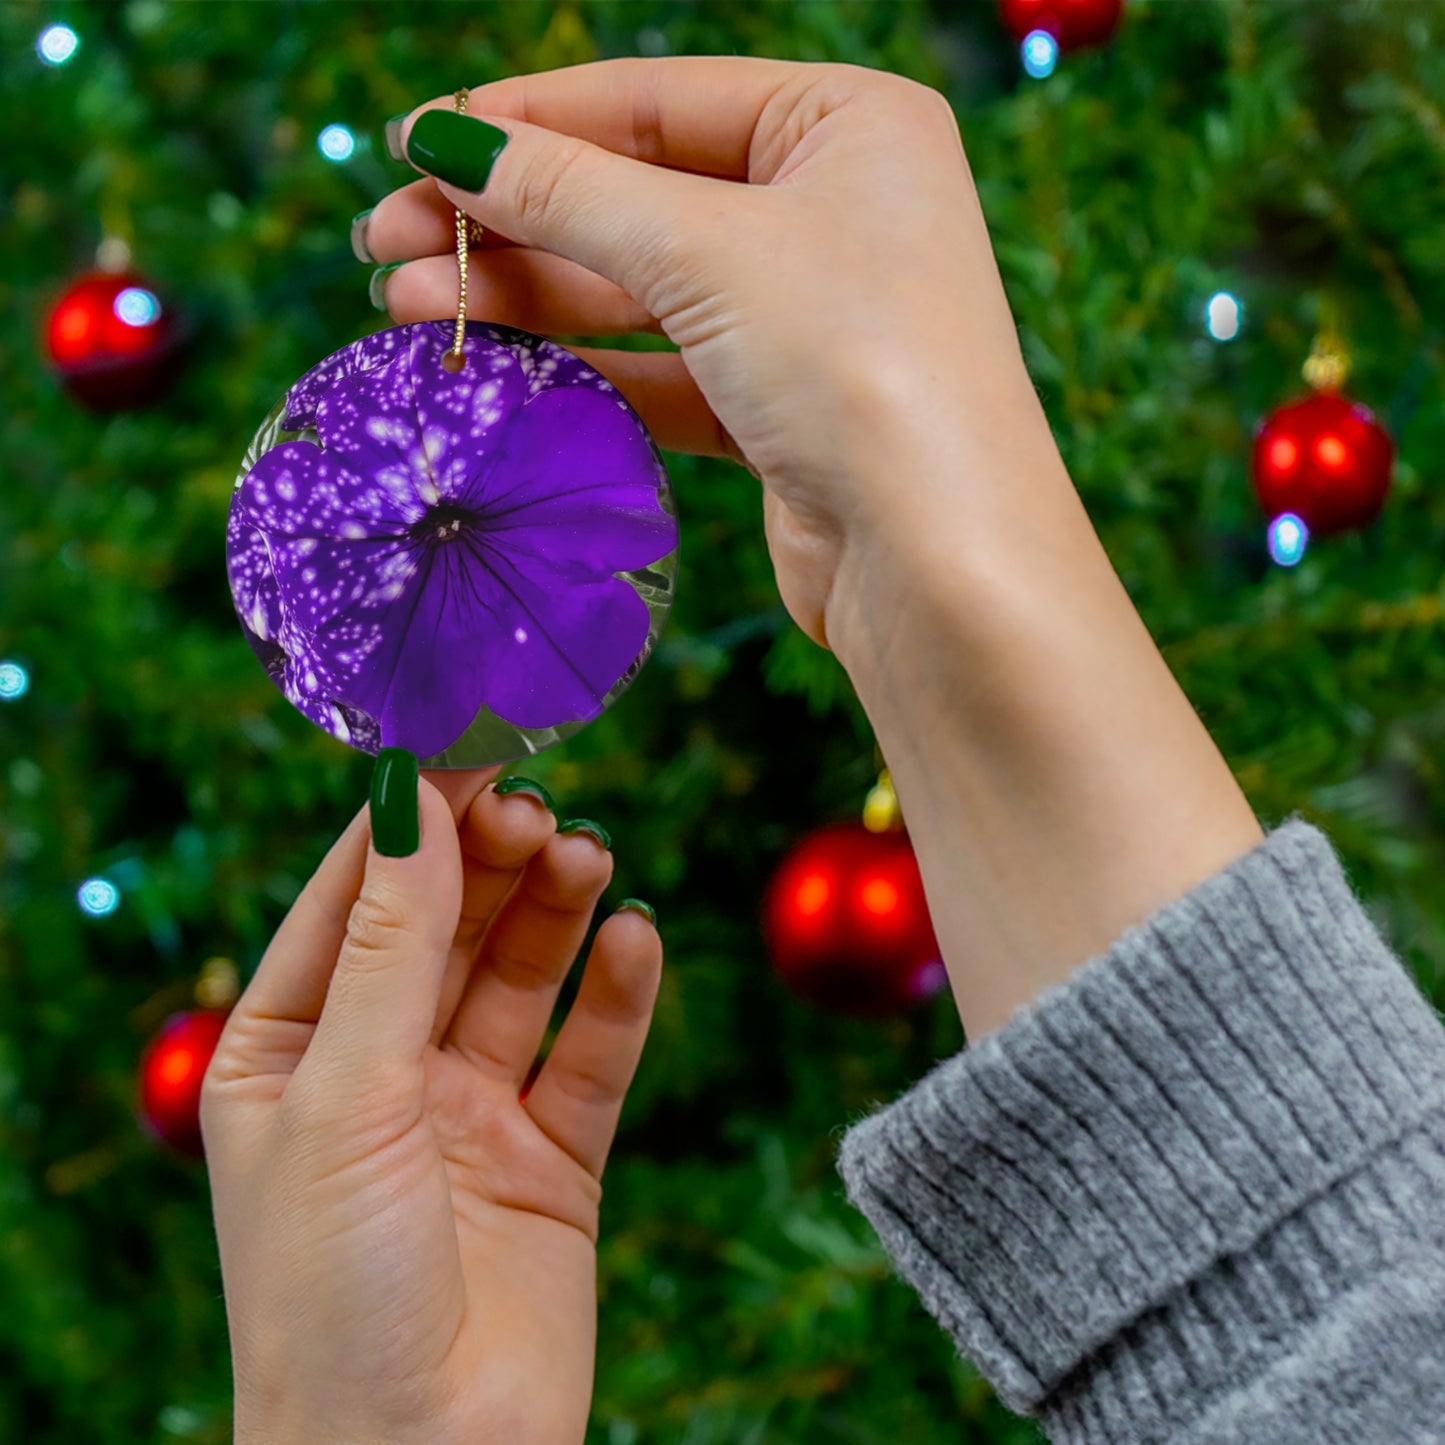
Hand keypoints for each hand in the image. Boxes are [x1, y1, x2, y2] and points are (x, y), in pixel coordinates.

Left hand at [201, 767, 661, 1444]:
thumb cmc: (332, 1293)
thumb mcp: (346, 1097)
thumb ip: (391, 947)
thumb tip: (413, 801)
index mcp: (289, 1052)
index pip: (353, 901)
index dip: (410, 822)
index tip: (469, 744)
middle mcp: (379, 1072)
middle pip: (446, 927)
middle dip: (490, 863)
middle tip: (539, 809)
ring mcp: (468, 1113)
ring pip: (521, 978)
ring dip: (555, 912)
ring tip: (588, 858)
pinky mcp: (552, 1159)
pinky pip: (590, 1055)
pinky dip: (616, 995)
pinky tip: (635, 941)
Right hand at [362, 60, 1262, 1040]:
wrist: (940, 563)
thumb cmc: (858, 367)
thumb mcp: (706, 253)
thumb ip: (569, 194)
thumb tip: (445, 143)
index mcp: (847, 126)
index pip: (655, 100)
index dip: (527, 121)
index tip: (415, 145)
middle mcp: (833, 210)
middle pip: (637, 196)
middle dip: (510, 221)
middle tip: (385, 243)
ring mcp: (808, 315)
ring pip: (640, 289)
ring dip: (527, 296)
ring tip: (408, 306)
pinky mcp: (781, 408)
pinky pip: (661, 366)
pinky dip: (581, 365)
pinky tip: (492, 365)